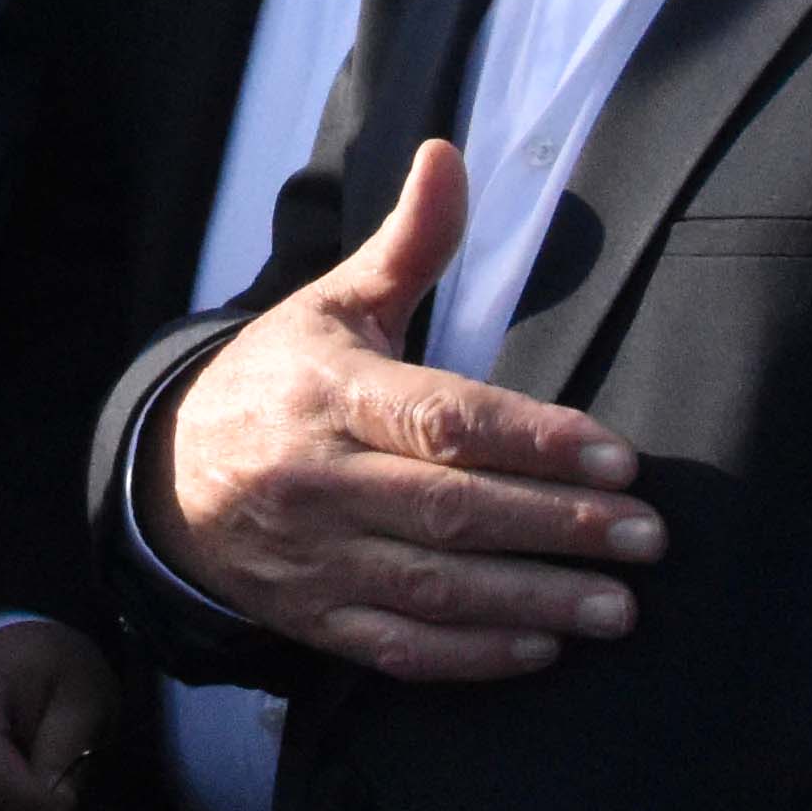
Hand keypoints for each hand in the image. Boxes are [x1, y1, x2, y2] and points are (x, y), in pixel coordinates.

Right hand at [154, 143, 656, 681]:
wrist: (165, 476)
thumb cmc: (278, 380)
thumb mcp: (334, 304)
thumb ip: (408, 243)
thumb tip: (449, 155)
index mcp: (333, 394)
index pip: (445, 420)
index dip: (536, 440)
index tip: (618, 457)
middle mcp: (319, 479)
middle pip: (453, 509)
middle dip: (558, 526)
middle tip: (646, 537)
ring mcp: (313, 558)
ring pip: (434, 587)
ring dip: (533, 600)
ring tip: (617, 607)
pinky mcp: (312, 618)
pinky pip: (399, 646)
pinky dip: (471, 654)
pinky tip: (541, 649)